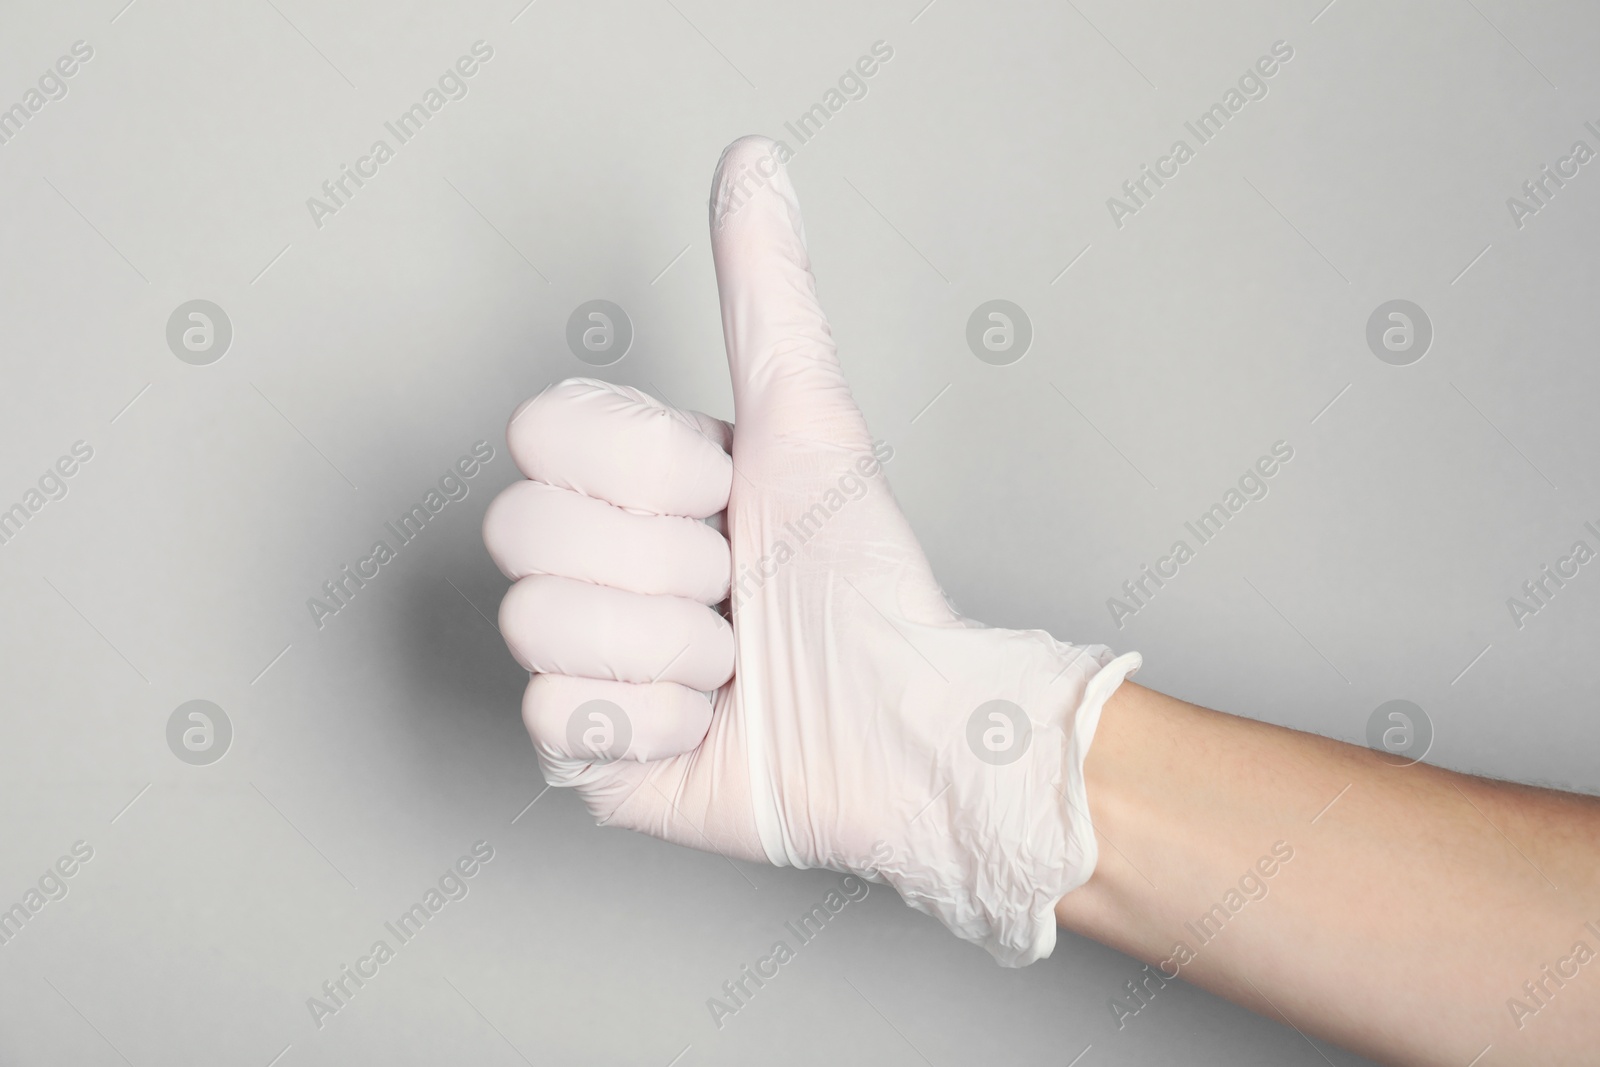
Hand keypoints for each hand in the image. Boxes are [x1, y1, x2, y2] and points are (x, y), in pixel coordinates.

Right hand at [482, 136, 1138, 964]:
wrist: (901, 726)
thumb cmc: (861, 580)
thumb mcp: (806, 421)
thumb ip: (763, 294)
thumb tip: (751, 160)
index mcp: (624, 480)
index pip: (539, 433)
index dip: (641, 468)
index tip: (722, 493)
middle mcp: (587, 561)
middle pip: (522, 529)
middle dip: (664, 564)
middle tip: (732, 586)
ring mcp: (577, 656)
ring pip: (537, 625)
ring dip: (672, 648)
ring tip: (732, 661)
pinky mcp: (581, 750)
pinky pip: (560, 717)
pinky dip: (659, 723)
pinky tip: (708, 723)